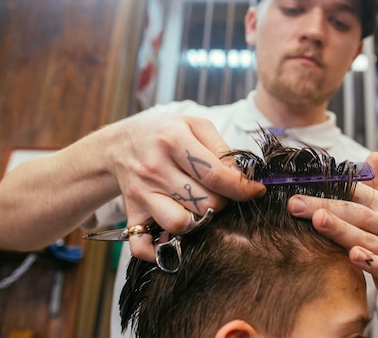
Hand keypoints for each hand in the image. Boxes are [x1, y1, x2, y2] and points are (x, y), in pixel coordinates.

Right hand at [105, 112, 265, 260]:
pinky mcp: (131, 212)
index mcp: (173, 140)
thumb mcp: (195, 126)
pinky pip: (142, 245)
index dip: (241, 188)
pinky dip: (158, 251)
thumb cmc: (166, 133)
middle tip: (221, 194)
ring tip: (199, 209)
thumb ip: (221, 149)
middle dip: (222, 203)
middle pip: (203, 202)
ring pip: (179, 224)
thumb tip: (240, 179)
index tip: (256, 191)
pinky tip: (172, 239)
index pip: (214, 174)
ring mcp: (142, 192)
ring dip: (197, 222)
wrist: (121, 143)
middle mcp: (155, 167)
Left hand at [287, 152, 377, 313]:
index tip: (298, 183)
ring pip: (366, 237)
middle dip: (324, 206)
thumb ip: (377, 186)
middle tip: (294, 203)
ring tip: (318, 219)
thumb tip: (371, 156)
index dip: (328, 186)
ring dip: (342, 229)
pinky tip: (354, 256)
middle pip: (355, 213)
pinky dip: (371, 263)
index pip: (355, 192)